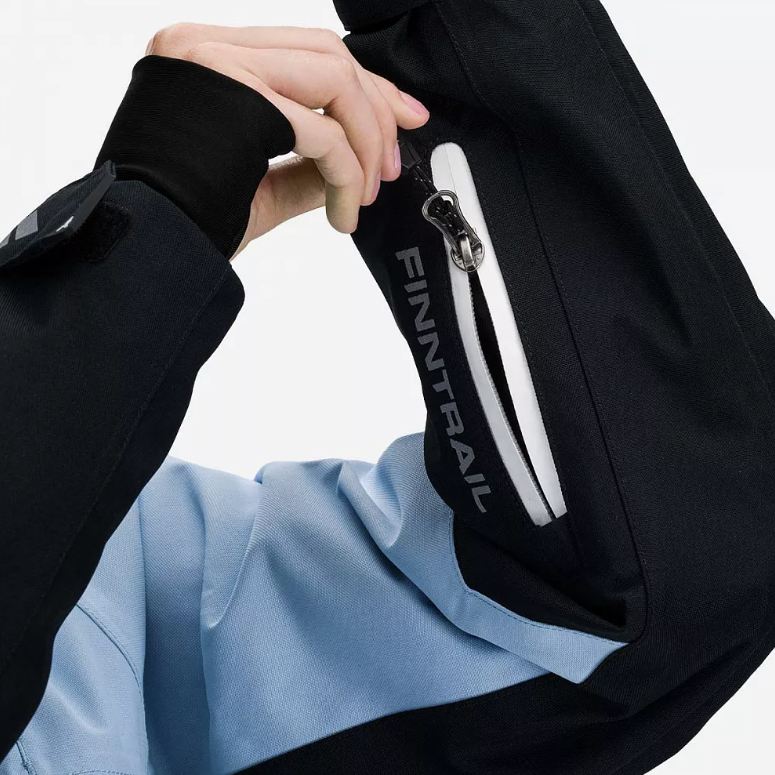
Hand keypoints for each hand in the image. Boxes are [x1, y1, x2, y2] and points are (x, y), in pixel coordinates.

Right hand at [146, 24, 429, 249]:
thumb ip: (306, 166)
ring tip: (365, 195)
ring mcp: (217, 63)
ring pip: (334, 79)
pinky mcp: (236, 96)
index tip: (402, 117)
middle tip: (389, 169)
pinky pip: (323, 130)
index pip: (308, 53)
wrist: (143, 249)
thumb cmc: (184, 220)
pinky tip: (345, 211)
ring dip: (366, 141)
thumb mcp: (257, 186)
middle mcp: (209, 48)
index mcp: (208, 60)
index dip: (365, 86)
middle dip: (376, 112)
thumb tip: (359, 164)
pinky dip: (348, 174)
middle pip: (328, 55)